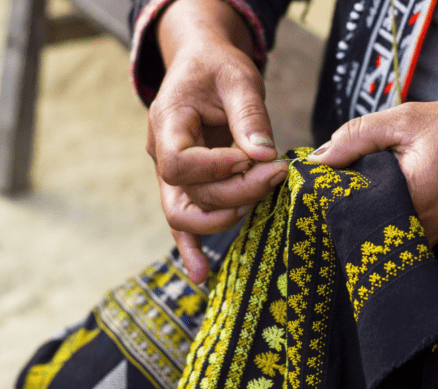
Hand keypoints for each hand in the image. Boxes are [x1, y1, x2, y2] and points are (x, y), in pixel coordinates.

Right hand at [148, 0, 288, 282]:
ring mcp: (171, 175)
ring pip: (187, 214)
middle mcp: (162, 154)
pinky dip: (190, 249)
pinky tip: (201, 275)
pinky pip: (183, 222)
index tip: (252, 156)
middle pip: (189, 196)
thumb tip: (262, 156)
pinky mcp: (186, 186)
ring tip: (262, 199)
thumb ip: (249, 117)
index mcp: (167, 123)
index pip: (179, 163)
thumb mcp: (239, 78)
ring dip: (227, 215)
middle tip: (275, 172)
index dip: (217, 169)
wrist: (202, 65)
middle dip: (237, 192)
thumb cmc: (219, 67)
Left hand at [308, 102, 437, 243]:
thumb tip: (317, 158)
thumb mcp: (408, 119)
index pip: (343, 199)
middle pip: (354, 216)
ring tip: (366, 174)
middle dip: (342, 193)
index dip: (328, 182)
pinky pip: (389, 226)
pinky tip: (383, 186)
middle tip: (344, 168)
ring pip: (370, 223)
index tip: (322, 168)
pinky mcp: (425, 238)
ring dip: (361, 200)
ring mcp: (418, 238)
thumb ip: (358, 136)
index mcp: (403, 198)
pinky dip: (380, 207)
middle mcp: (410, 228)